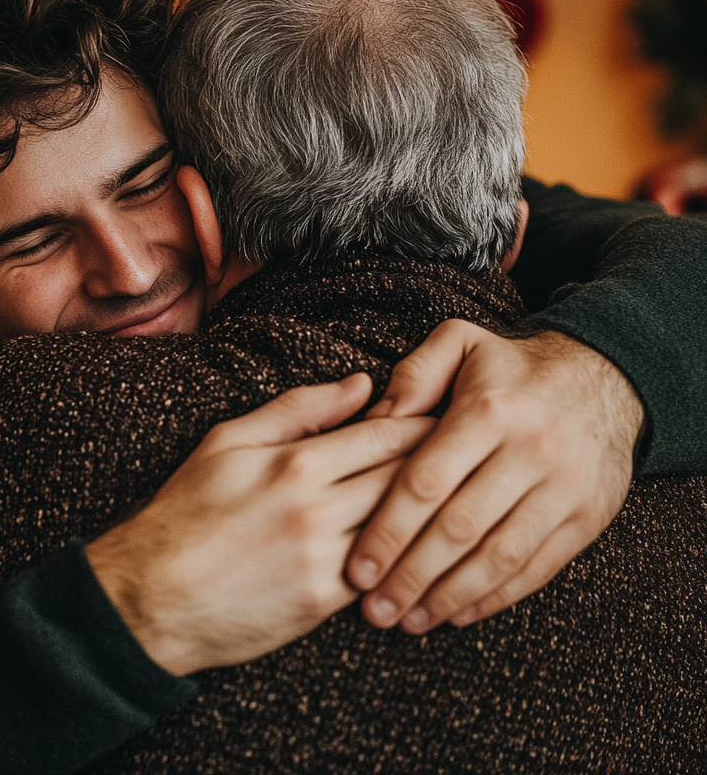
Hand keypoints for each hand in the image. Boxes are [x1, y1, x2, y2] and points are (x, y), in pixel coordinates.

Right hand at [85, 373, 435, 675]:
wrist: (154, 595)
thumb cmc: (188, 510)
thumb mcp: (230, 442)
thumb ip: (298, 409)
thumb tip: (359, 384)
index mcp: (296, 462)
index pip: (387, 435)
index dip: (426, 424)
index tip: (451, 418)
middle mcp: (318, 508)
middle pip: (406, 479)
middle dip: (444, 463)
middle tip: (476, 452)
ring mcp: (325, 559)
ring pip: (402, 527)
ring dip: (435, 512)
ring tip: (462, 497)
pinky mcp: (324, 603)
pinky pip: (383, 572)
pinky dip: (407, 557)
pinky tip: (425, 547)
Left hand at [345, 321, 643, 633]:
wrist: (605, 379)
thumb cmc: (512, 367)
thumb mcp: (461, 342)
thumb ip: (414, 374)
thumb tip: (374, 420)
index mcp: (488, 411)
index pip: (426, 483)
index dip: (388, 531)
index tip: (357, 568)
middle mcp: (529, 452)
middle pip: (459, 529)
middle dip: (410, 576)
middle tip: (374, 610)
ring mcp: (564, 489)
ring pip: (499, 557)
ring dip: (449, 597)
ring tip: (408, 620)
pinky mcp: (587, 517)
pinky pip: (538, 568)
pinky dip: (496, 597)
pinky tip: (458, 613)